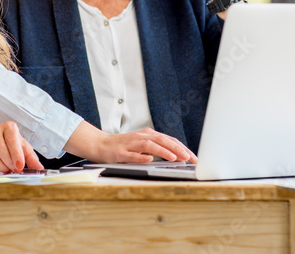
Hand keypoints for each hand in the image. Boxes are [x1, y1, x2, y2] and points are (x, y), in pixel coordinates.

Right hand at [0, 121, 44, 173]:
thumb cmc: (13, 145)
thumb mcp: (24, 148)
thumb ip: (31, 158)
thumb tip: (39, 169)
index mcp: (9, 127)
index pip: (12, 140)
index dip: (16, 154)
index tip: (20, 167)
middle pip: (0, 149)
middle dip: (9, 163)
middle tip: (15, 170)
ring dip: (0, 167)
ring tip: (7, 169)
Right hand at [63, 121, 196, 163]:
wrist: (100, 145)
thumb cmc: (123, 147)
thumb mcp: (142, 145)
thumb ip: (157, 148)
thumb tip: (176, 155)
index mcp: (148, 135)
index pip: (169, 140)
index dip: (182, 148)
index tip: (194, 157)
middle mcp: (141, 136)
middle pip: (162, 140)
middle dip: (177, 149)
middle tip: (189, 158)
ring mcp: (130, 144)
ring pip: (149, 146)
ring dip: (163, 151)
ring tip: (174, 158)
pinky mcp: (120, 153)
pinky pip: (132, 155)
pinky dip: (141, 157)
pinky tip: (149, 160)